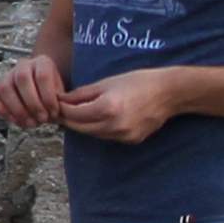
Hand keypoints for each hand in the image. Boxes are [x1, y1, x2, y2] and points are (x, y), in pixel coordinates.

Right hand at [0, 54, 70, 128]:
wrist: (42, 92)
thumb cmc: (54, 95)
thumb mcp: (62, 94)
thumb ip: (61, 100)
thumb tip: (57, 113)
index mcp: (42, 62)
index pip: (42, 76)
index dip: (48, 97)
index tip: (54, 113)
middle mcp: (23, 65)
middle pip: (22, 79)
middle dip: (33, 104)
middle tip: (42, 120)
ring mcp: (7, 75)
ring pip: (4, 88)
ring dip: (17, 109)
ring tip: (30, 123)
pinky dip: (0, 110)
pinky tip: (15, 120)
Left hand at [54, 68, 181, 144]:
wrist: (169, 93)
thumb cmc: (138, 82)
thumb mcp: (106, 83)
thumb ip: (81, 94)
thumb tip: (61, 99)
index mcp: (106, 108)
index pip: (73, 114)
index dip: (61, 108)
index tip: (54, 103)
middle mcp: (114, 126)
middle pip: (79, 127)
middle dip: (67, 119)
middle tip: (58, 111)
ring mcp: (123, 136)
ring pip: (92, 134)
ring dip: (82, 125)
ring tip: (75, 114)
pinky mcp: (131, 141)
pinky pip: (106, 136)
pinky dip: (98, 129)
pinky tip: (96, 119)